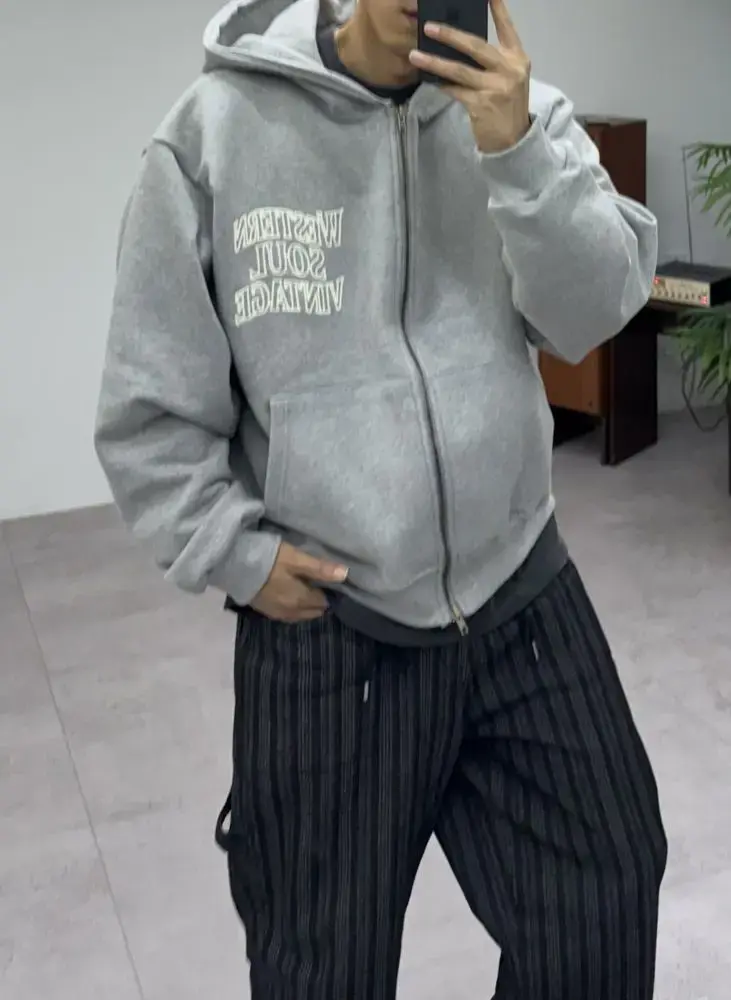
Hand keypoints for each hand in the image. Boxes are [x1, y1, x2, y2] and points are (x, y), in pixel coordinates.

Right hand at [250, 542, 348, 622]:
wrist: (233, 565)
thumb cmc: (269, 559)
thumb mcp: (297, 559)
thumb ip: (320, 568)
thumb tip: (346, 575)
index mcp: (301, 601)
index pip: (323, 602)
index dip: (329, 592)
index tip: (329, 581)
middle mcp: (290, 612)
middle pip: (312, 611)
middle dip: (318, 601)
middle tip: (319, 584)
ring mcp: (275, 613)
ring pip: (299, 614)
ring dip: (305, 606)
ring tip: (306, 590)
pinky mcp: (263, 610)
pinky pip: (285, 614)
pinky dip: (292, 608)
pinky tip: (289, 597)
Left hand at [409, 0, 530, 154]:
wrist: (513, 140)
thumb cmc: (507, 106)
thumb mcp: (508, 78)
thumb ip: (493, 61)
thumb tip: (459, 46)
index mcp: (517, 58)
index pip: (507, 27)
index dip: (497, 8)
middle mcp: (509, 69)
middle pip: (475, 46)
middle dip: (450, 35)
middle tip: (429, 27)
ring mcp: (495, 87)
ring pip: (459, 70)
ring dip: (434, 62)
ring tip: (415, 55)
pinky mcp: (481, 105)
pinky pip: (455, 90)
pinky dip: (441, 84)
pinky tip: (429, 79)